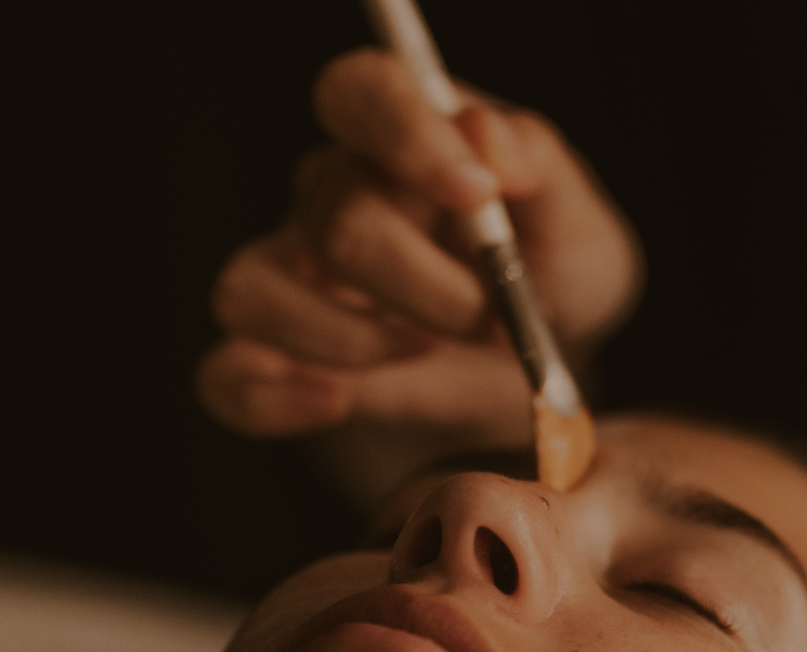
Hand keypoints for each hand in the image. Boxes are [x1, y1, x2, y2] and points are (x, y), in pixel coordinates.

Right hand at [196, 48, 642, 451]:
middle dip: (427, 287)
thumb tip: (481, 131)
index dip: (404, 134)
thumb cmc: (550, 290)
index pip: (361, 92)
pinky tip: (335, 404)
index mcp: (401, 148)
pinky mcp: (275, 361)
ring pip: (255, 291)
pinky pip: (227, 375)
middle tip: (492, 322)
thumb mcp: (579, 233)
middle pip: (335, 220)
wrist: (535, 385)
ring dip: (350, 341)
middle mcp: (330, 201)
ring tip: (422, 354)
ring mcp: (293, 283)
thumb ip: (539, 172)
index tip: (474, 194)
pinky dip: (271, 398)